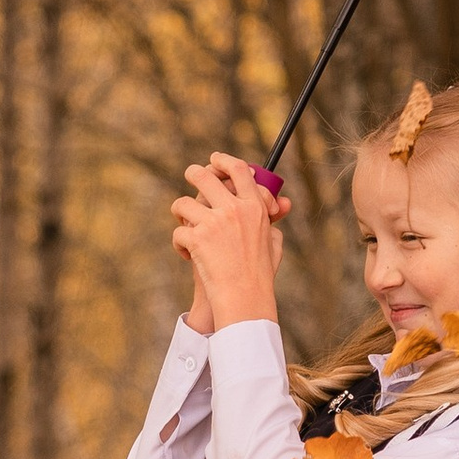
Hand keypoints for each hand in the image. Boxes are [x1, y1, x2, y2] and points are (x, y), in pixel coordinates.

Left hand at [172, 153, 287, 330]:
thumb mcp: (273, 244)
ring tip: (184, 225)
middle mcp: (235, 209)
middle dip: (194, 173)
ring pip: (183, 203)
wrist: (245, 298)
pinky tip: (188, 256)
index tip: (215, 160)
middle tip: (190, 175)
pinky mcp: (197, 239)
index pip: (239, 170)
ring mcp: (214, 223)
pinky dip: (180, 245)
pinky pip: (178, 232)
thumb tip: (280, 204)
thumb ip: (273, 222)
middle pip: (206, 176)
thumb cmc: (260, 275)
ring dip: (180, 213)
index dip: (225, 161)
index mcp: (255, 208)